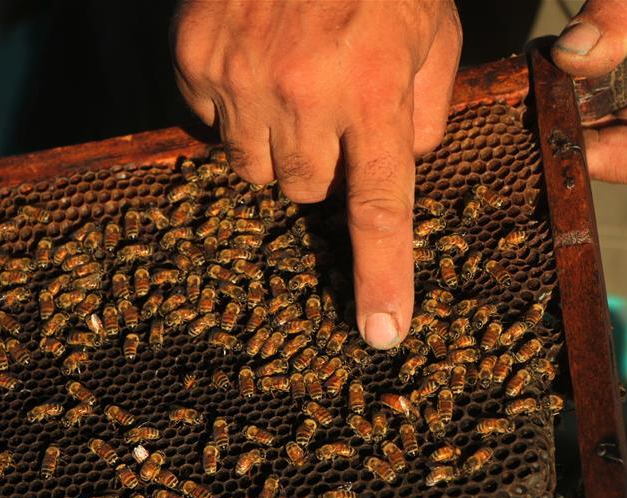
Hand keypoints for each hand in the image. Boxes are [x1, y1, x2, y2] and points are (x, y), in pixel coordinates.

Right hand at [172, 0, 461, 347]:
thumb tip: (400, 163)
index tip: (378, 333)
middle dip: (319, 166)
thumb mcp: (432, 34)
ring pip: (253, 166)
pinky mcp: (193, 59)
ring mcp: (240, 79)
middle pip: (302, 191)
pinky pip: (210, 121)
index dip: (381, 277)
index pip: (379, 208)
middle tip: (330, 110)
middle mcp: (304, 96)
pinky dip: (233, 104)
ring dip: (274, 141)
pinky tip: (254, 57)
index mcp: (374, 94)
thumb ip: (423, 112)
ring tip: (290, 81)